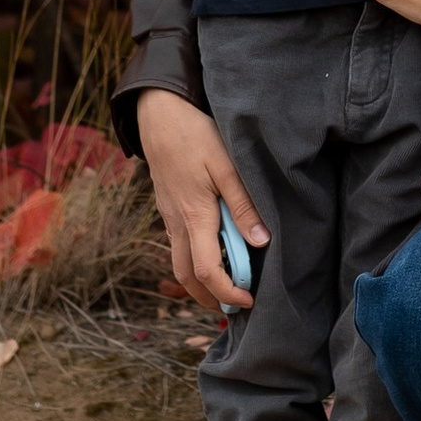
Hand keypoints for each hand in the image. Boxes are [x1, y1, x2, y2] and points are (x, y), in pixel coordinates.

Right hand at [135, 89, 266, 316]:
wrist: (159, 114)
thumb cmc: (195, 135)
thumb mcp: (226, 165)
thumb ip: (243, 203)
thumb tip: (261, 242)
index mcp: (194, 217)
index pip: (205, 272)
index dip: (227, 293)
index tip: (249, 301)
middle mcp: (177, 223)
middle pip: (185, 276)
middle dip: (209, 298)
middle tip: (235, 306)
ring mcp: (169, 216)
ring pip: (179, 261)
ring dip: (201, 280)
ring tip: (228, 282)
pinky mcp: (168, 207)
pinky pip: (179, 243)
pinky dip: (195, 258)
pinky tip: (214, 249)